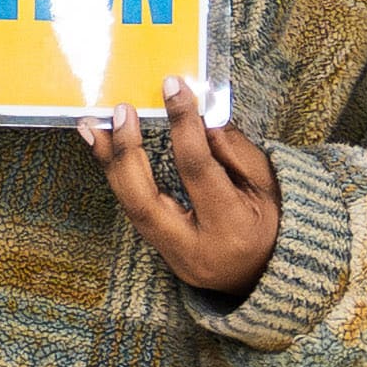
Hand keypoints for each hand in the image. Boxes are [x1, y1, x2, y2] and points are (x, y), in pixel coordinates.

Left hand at [83, 77, 282, 294]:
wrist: (268, 278)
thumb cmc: (274, 227)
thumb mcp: (268, 186)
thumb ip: (235, 152)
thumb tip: (200, 119)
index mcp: (230, 227)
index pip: (196, 169)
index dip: (183, 125)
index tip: (172, 88)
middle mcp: (193, 248)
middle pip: (144, 199)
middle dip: (127, 151)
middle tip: (120, 112)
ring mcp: (172, 257)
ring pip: (130, 207)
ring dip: (110, 163)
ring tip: (92, 127)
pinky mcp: (161, 255)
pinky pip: (135, 212)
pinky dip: (121, 179)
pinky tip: (109, 153)